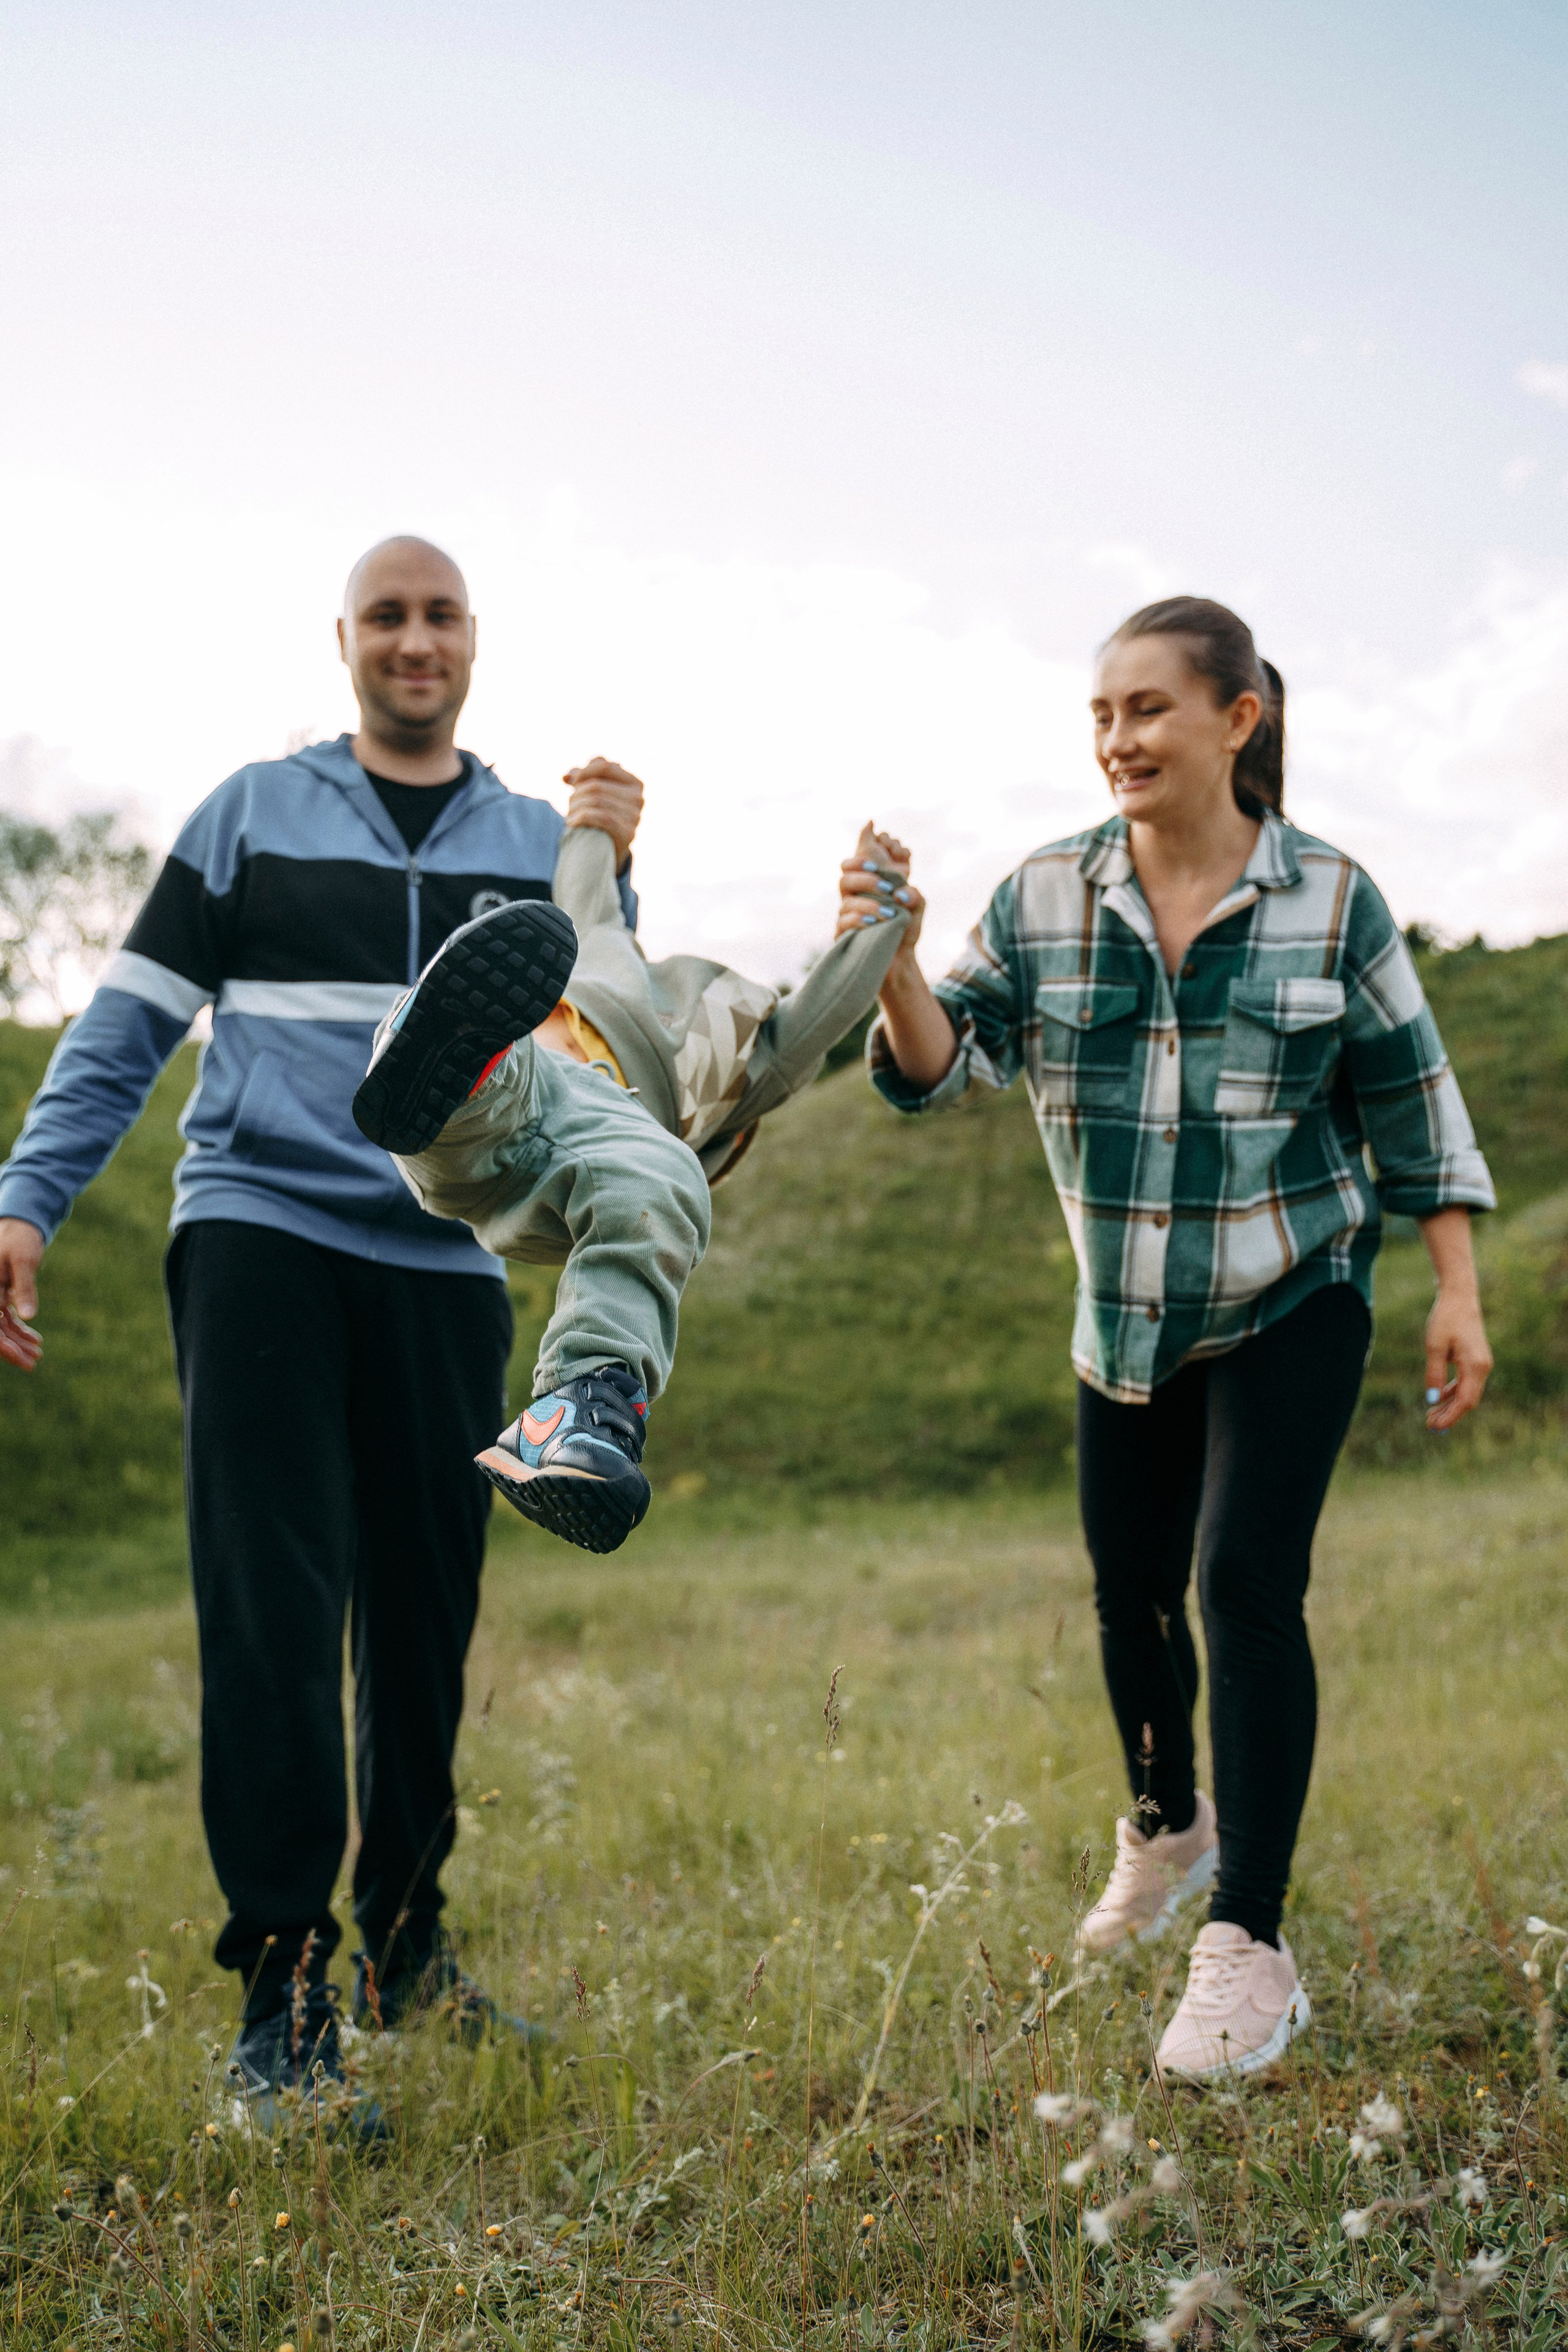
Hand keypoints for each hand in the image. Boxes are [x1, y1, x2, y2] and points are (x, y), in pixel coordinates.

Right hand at [0, 1218, 44, 1372]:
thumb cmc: (19, 1238)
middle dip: (13, 1348)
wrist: (18, 1223)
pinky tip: (35, 1339)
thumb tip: (28, 1316)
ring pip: (0, 1326)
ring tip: (38, 1353)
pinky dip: (19, 1329)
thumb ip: (25, 1288)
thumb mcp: (23, 1260)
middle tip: (35, 1362)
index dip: (5, 1346)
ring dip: (18, 1341)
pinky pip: (6, 1318)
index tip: (23, 1360)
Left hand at [563, 756, 644, 866]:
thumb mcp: (596, 793)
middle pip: (597, 785)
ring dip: (575, 807)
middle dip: (576, 793)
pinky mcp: (628, 833)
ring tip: (569, 815)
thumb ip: (584, 778)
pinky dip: (581, 817)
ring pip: (596, 800)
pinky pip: (601, 817)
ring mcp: (635, 816)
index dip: (583, 771)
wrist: (609, 850)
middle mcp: (638, 798)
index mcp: (634, 783)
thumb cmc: (601, 816)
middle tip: (569, 804)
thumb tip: (567, 776)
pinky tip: (571, 823)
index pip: (604, 766)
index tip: (569, 781)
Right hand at [835, 821, 923, 952]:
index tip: (878, 862)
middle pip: (845, 878)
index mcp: (866, 886)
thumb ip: (914, 892)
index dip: (861, 857)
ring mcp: (846, 917)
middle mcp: (853, 899)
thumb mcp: (917, 906)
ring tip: (889, 913)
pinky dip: (858, 920)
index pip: (853, 864)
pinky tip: (873, 923)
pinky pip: (842, 924)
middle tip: (887, 887)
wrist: (901, 959)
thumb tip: (901, 892)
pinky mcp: (844, 937)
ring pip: (846, 903)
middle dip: (866, 879)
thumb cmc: (905, 928)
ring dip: (868, 904)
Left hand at [1424, 1286, 1491, 1429]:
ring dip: (1450, 1405)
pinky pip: (1466, 1382)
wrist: (1459, 1297)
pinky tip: (1439, 1398)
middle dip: (1449, 1414)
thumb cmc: (1445, 1319)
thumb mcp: (1434, 1347)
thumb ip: (1434, 1374)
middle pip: (1468, 1400)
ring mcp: (1481, 1364)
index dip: (1450, 1416)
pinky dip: (1453, 1392)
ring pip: (1467, 1393)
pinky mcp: (1476, 1360)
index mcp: (1475, 1365)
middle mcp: (1483, 1367)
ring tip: (1431, 1416)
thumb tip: (1432, 1399)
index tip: (1434, 1426)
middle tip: (1429, 1425)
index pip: (1465, 1401)